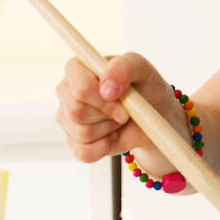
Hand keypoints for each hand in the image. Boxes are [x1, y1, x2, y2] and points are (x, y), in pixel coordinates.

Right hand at [55, 51, 182, 162]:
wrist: (152, 115)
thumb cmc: (143, 86)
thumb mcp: (142, 68)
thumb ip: (123, 67)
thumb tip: (105, 88)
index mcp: (77, 68)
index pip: (79, 87)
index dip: (101, 99)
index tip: (120, 98)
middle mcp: (66, 91)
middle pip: (76, 111)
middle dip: (107, 114)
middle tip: (124, 110)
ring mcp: (67, 118)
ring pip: (82, 133)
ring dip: (109, 129)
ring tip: (118, 119)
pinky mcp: (74, 142)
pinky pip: (84, 152)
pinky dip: (105, 147)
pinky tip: (112, 135)